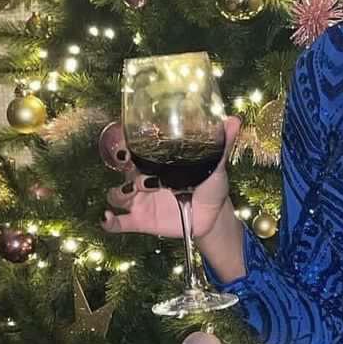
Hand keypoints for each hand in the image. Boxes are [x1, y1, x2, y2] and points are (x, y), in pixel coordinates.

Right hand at [100, 115, 242, 241]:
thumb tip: (234, 120)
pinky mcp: (140, 221)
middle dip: (127, 170)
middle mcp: (144, 179)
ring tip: (131, 193)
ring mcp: (140, 201)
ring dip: (119, 193)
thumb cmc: (210, 186)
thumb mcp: (216, 165)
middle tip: (137, 170)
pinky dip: (109, 222)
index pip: (134, 151)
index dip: (126, 145)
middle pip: (123, 170)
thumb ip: (222, 144)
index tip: (126, 143)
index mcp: (157, 163)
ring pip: (116, 195)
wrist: (213, 216)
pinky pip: (117, 223)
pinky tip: (108, 218)